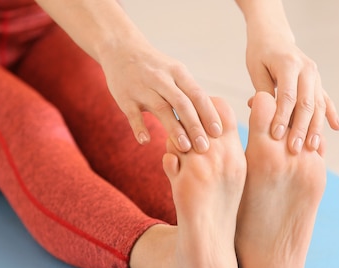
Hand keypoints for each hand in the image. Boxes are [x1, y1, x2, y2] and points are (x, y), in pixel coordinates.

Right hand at [100, 40, 221, 152]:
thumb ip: (190, 92)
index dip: (209, 114)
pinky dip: (139, 127)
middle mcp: (161, 79)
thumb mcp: (175, 72)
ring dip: (174, 129)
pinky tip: (146, 141)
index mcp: (178, 73)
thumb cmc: (154, 68)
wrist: (120, 49)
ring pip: (161, 109)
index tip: (217, 133)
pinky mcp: (125, 97)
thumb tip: (211, 117)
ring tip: (184, 148)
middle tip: (204, 147)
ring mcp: (142, 88)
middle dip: (195, 126)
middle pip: (182, 104)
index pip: (197, 94)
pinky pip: (133, 114)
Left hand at [245, 29, 338, 155]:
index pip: (288, 95)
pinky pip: (326, 99)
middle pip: (306, 103)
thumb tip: (267, 117)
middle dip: (301, 128)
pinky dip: (331, 114)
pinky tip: (337, 128)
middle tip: (295, 149)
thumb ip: (263, 92)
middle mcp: (307, 68)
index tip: (277, 136)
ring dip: (316, 127)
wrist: (274, 37)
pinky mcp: (318, 82)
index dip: (282, 117)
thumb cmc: (260, 55)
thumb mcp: (257, 70)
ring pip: (318, 104)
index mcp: (289, 64)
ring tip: (313, 147)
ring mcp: (315, 75)